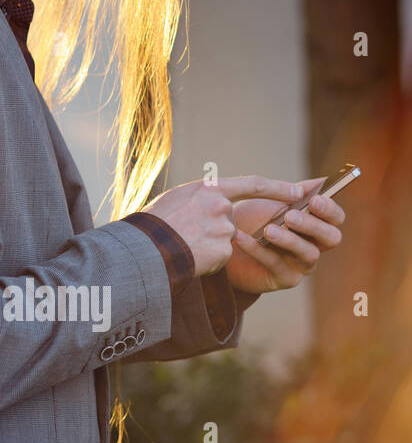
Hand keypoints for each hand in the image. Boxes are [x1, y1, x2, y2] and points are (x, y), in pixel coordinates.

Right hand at [142, 175, 304, 274]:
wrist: (144, 248)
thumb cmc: (153, 222)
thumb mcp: (177, 198)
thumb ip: (202, 198)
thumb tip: (217, 201)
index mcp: (209, 188)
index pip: (253, 184)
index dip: (278, 188)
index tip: (299, 192)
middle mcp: (220, 206)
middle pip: (231, 219)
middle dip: (215, 228)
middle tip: (188, 233)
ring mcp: (223, 230)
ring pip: (227, 240)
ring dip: (209, 244)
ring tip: (183, 244)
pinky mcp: (223, 252)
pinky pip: (221, 256)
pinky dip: (208, 258)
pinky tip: (190, 255)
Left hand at [226, 176, 345, 293]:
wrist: (223, 243)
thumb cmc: (249, 219)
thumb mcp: (268, 201)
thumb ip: (291, 191)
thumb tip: (320, 180)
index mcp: (314, 223)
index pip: (335, 218)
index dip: (329, 210)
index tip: (313, 201)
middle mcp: (314, 244)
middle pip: (331, 238)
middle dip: (313, 225)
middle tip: (290, 216)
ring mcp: (301, 263)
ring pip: (309, 253)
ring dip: (289, 240)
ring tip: (268, 230)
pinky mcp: (285, 278)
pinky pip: (276, 264)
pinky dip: (259, 250)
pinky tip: (241, 238)